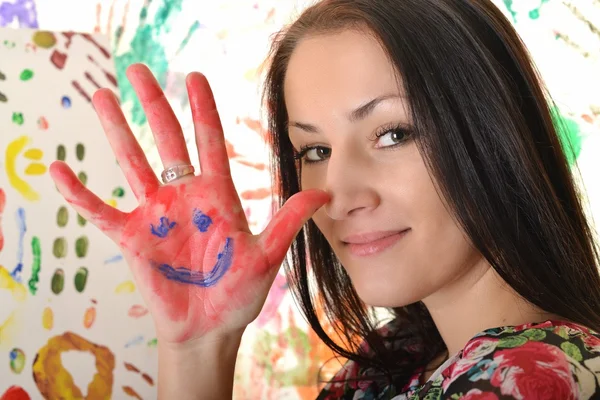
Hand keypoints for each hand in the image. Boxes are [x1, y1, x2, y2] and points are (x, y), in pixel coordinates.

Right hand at [49, 63, 328, 344]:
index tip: (194, 76)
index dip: (202, 108)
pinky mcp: (132, 238)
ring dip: (117, 130)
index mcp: (216, 195)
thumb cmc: (238, 294)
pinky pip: (101, 211)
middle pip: (167, 139)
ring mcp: (155, 214)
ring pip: (133, 163)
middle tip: (138, 68)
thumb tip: (325, 195)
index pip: (208, 140)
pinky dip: (80, 194)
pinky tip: (57, 170)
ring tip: (102, 96)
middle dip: (154, 104)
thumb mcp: (266, 256)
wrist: (209, 329)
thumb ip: (287, 221)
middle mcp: (184, 196)